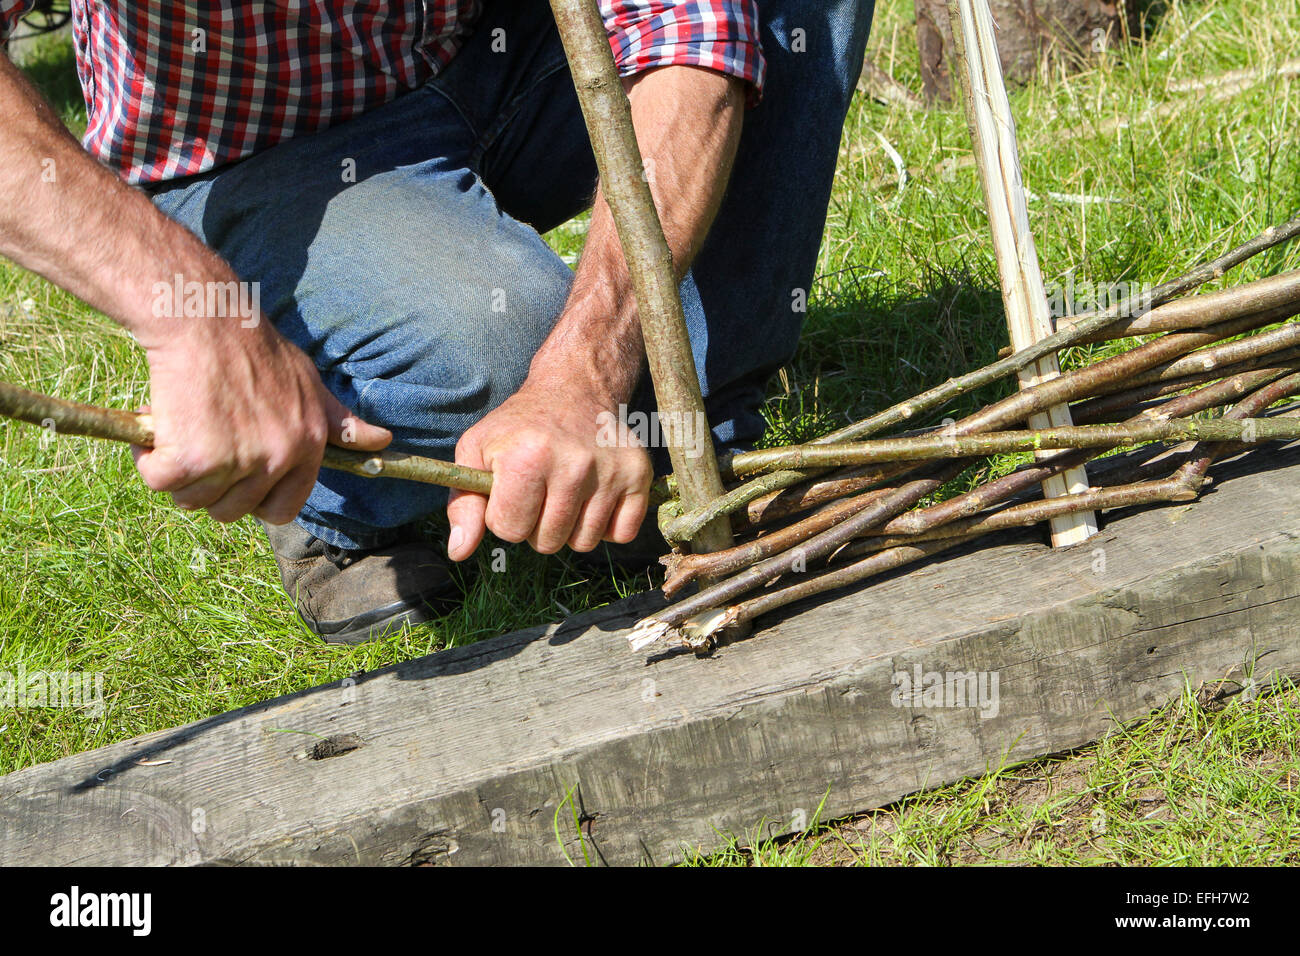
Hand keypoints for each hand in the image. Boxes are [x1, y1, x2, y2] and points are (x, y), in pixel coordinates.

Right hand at [132, 319, 391, 523]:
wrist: (204, 318)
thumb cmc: (254, 348)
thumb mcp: (310, 382)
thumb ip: (340, 421)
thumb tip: (383, 442)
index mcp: (308, 446)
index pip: (283, 508)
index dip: (253, 499)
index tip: (235, 477)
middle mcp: (278, 458)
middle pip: (232, 511)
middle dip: (210, 486)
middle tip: (199, 444)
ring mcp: (236, 461)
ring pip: (194, 499)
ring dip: (179, 471)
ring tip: (181, 427)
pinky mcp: (190, 458)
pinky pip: (161, 482)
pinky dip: (150, 460)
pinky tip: (157, 426)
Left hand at [445, 379, 652, 559]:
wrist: (573, 390)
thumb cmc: (518, 427)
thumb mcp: (476, 451)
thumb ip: (463, 503)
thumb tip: (459, 551)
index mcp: (528, 458)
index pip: (510, 530)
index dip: (504, 516)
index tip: (511, 491)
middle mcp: (574, 465)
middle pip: (548, 543)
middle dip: (537, 525)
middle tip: (539, 492)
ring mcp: (611, 471)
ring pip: (584, 543)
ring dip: (570, 527)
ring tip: (564, 493)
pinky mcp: (639, 474)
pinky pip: (622, 534)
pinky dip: (606, 526)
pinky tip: (594, 498)